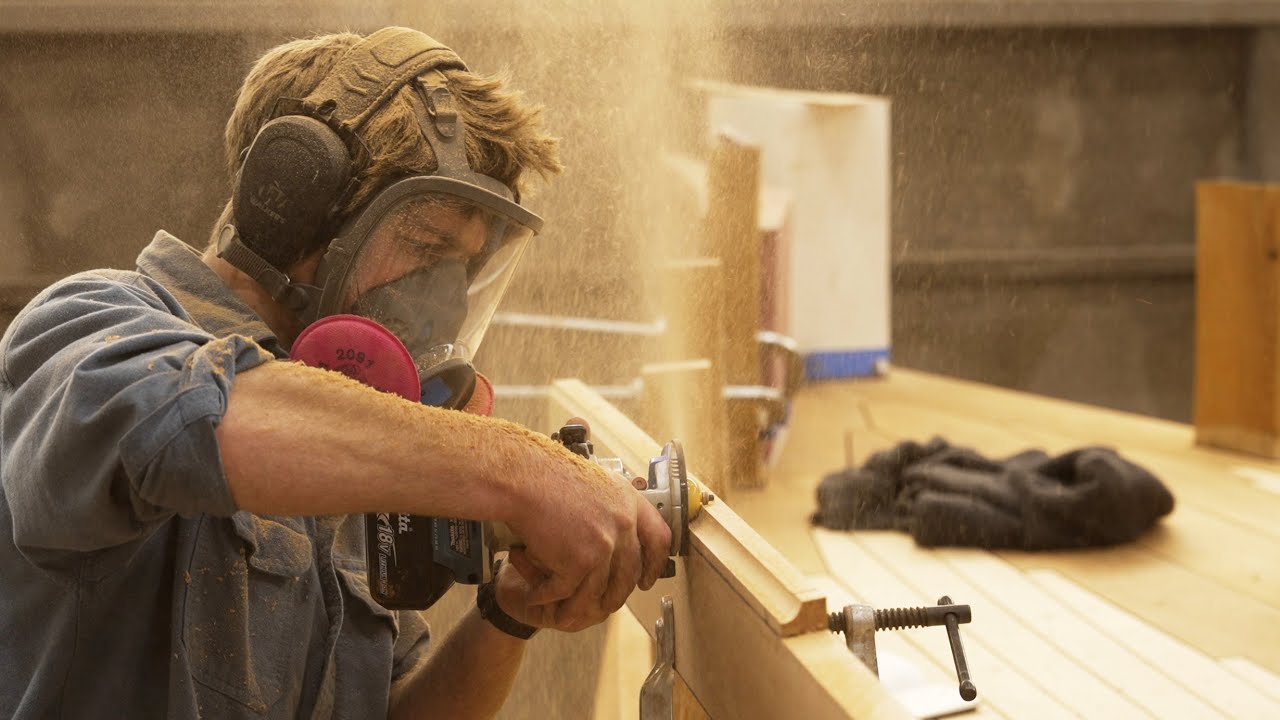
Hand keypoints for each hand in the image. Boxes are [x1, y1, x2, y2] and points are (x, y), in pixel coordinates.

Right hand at [502, 418, 670, 631]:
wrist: (524, 478)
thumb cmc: (547, 474)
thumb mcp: (595, 482)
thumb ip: (611, 506)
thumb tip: (618, 527)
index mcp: (630, 503)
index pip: (659, 539)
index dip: (655, 563)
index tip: (647, 580)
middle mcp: (623, 526)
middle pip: (629, 573)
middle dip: (616, 595)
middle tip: (603, 604)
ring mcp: (604, 546)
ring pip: (598, 590)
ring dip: (577, 605)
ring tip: (563, 610)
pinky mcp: (579, 562)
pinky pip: (565, 590)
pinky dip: (546, 596)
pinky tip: (535, 596)